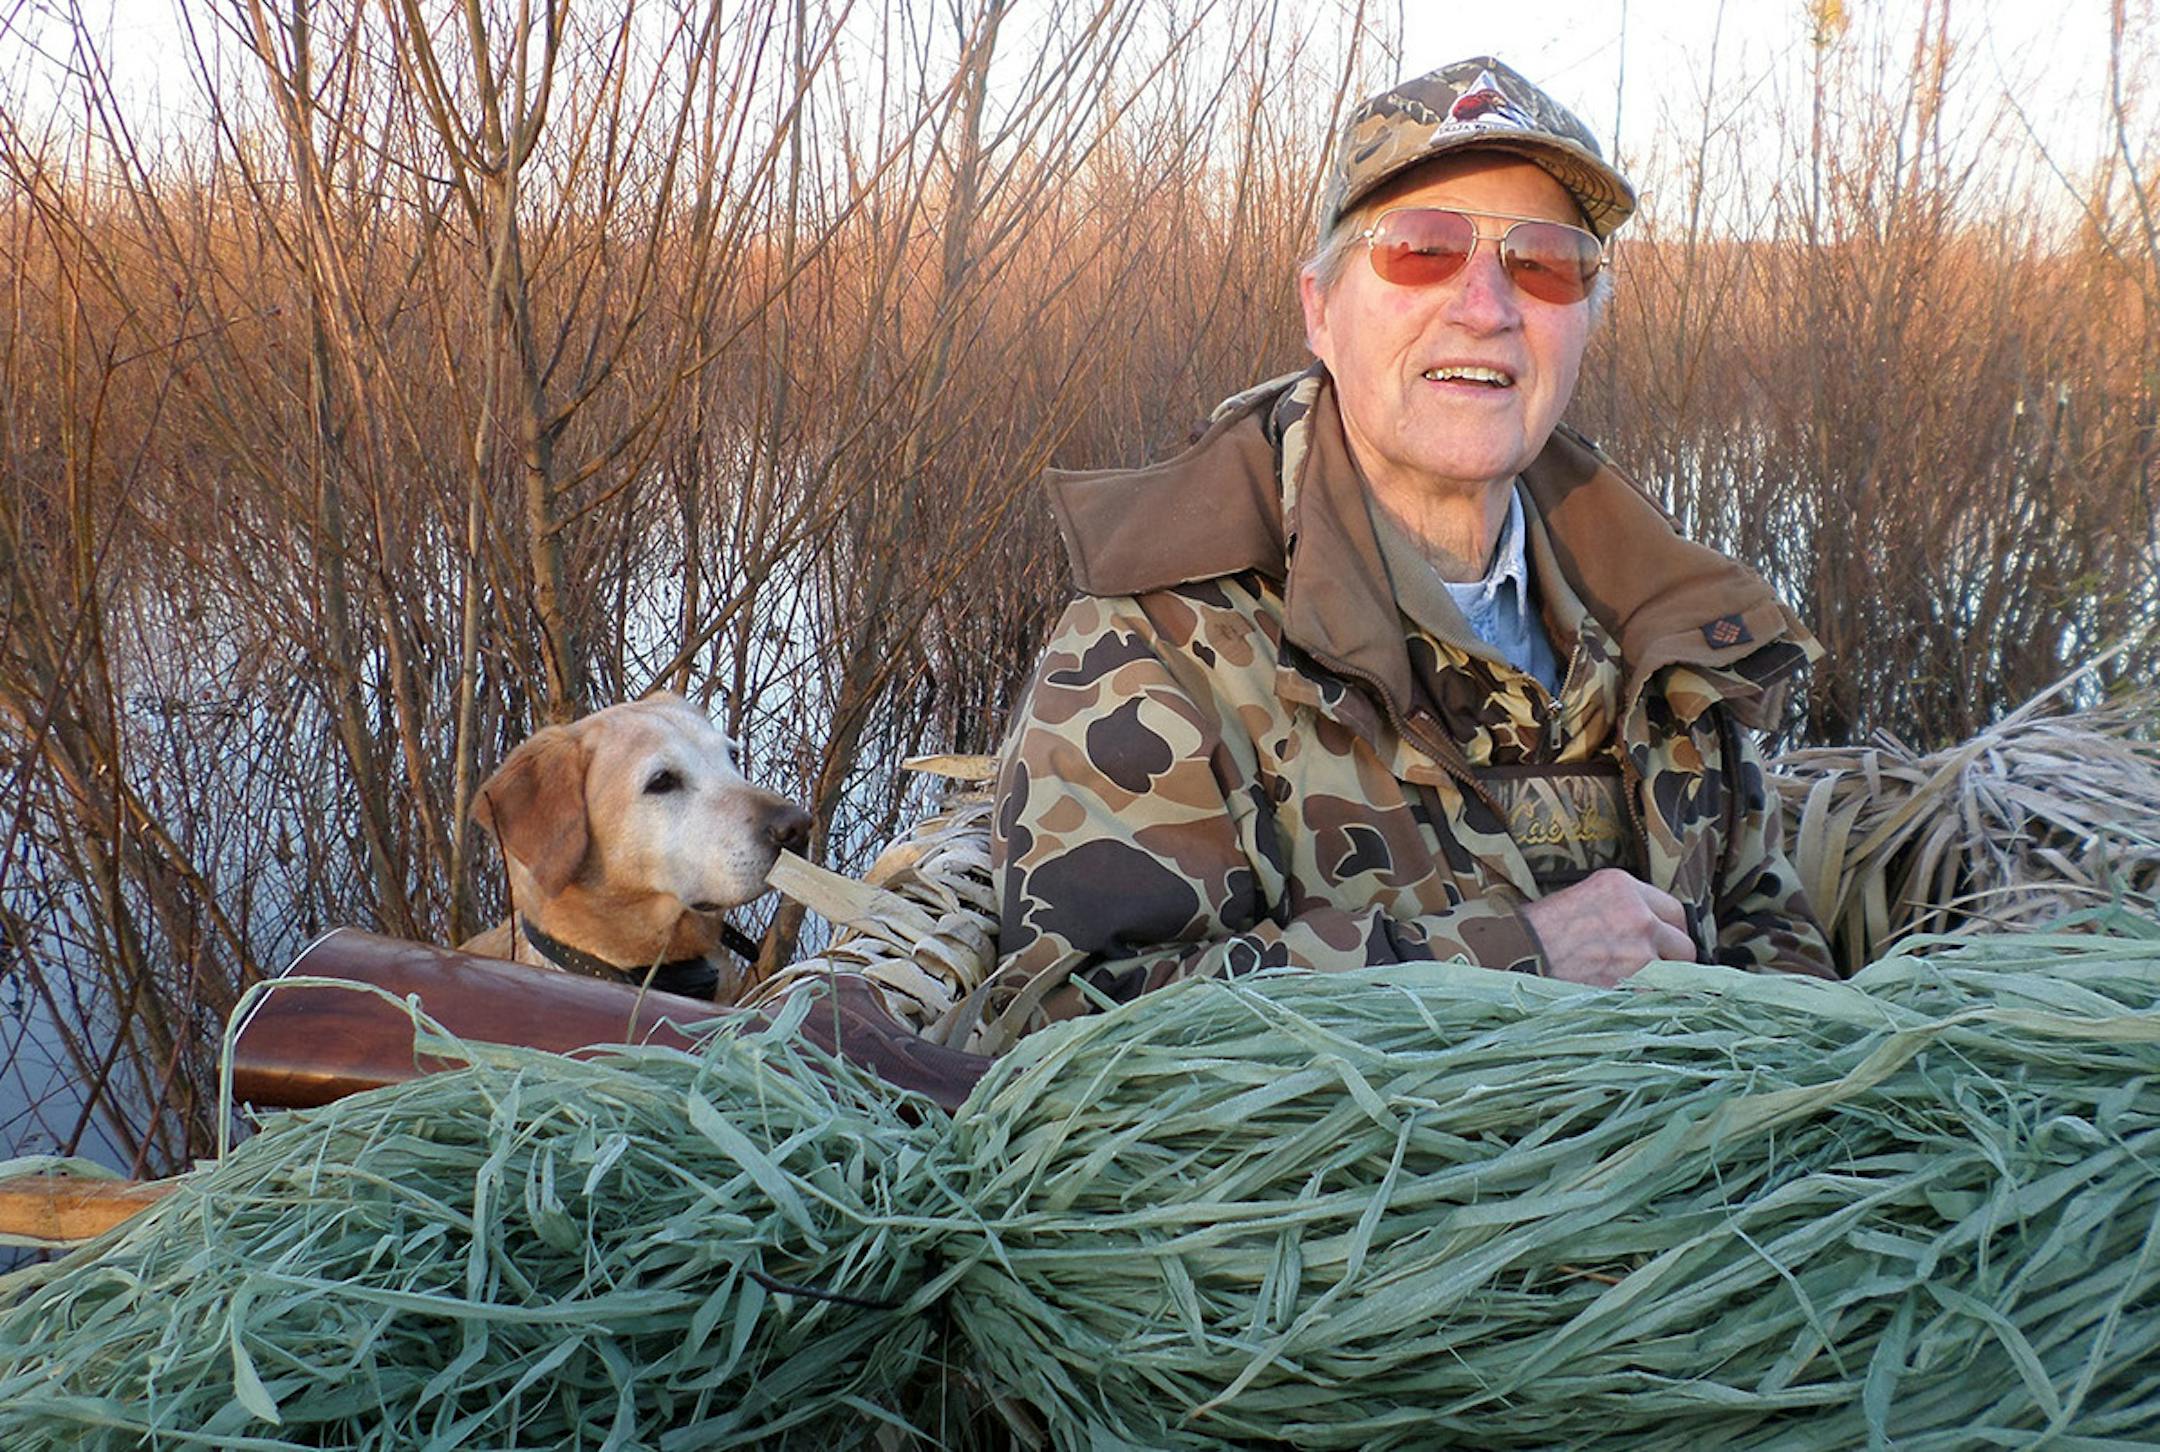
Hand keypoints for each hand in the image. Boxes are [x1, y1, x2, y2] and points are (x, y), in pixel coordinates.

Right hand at [1520, 869, 1696, 985]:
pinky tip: (1623, 1000)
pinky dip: (1644, 1003)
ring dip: (1658, 984)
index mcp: (1625, 887)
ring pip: (1674, 976)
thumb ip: (1622, 906)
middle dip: (1671, 960)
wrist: (1516, 955)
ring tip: (1630, 987)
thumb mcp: (1584, 897)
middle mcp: (1639, 916)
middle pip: (1683, 945)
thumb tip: (1649, 926)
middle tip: (1650, 969)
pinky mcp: (1632, 985)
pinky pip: (1657, 999)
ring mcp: (1639, 953)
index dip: (1669, 932)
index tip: (1662, 943)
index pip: (1675, 911)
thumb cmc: (1540, 929)